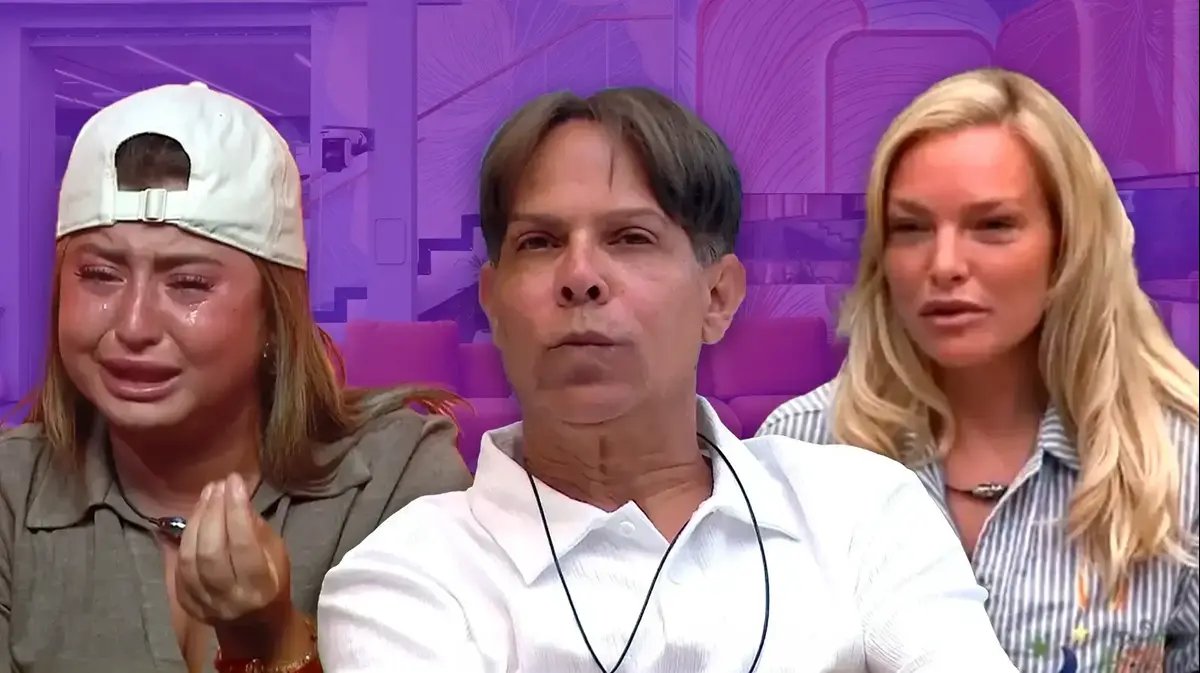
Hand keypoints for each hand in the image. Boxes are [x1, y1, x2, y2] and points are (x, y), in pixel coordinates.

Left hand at [175, 472, 296, 657]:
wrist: (255, 625)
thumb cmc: (272, 583)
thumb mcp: (277, 555)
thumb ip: (256, 529)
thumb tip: (236, 497)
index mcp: (259, 588)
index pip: (243, 545)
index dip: (236, 510)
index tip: (235, 481)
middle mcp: (230, 599)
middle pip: (211, 552)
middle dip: (212, 512)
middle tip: (217, 485)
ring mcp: (205, 604)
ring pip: (190, 559)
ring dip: (195, 521)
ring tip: (206, 495)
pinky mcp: (187, 604)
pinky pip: (179, 567)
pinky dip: (185, 539)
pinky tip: (195, 518)